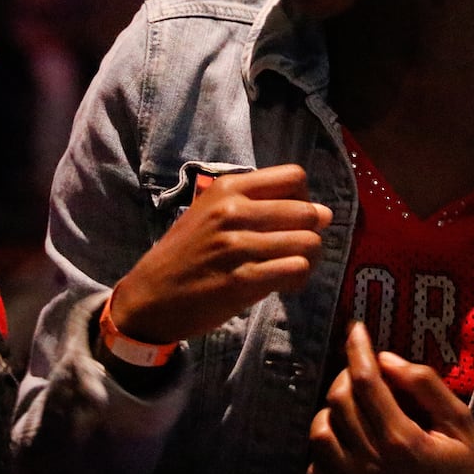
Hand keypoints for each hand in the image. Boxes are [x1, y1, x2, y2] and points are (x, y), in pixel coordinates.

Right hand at [109, 164, 331, 343]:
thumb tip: (322, 211)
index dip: (304, 199)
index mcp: (228, 188)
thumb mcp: (210, 212)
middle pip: (307, 211)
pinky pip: (296, 269)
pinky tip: (284, 284)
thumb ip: (255, 204)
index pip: (294, 177)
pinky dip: (298, 278)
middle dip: (312, 231)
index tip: (294, 218)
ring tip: (293, 268)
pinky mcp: (242, 280)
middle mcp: (233, 211)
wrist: (151, 296)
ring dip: (309, 258)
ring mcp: (237, 245)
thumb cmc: (186, 253)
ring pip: (308, 242)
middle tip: (299, 248)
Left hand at [307, 322, 473, 473]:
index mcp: (402, 439)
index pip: (365, 381)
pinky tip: (344, 435)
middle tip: (364, 368)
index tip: (356, 329)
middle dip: (347, 373)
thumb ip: (424, 385)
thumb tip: (386, 358)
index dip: (357, 349)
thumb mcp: (459, 421)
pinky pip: (316, 467)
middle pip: (339, 401)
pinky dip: (324, 445)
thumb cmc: (467, 470)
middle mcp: (372, 462)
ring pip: (320, 432)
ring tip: (353, 402)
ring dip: (331, 408)